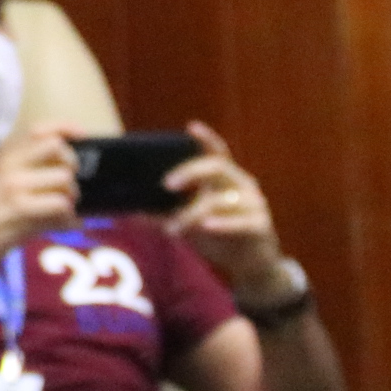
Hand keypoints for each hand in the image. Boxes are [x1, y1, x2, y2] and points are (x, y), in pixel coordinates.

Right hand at [0, 127, 80, 266]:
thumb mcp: (6, 184)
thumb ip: (33, 171)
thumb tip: (74, 171)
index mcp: (6, 157)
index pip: (38, 129)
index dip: (64, 127)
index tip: (82, 135)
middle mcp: (8, 165)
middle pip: (57, 147)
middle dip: (72, 167)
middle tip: (67, 187)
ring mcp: (14, 185)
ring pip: (65, 179)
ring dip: (72, 199)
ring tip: (63, 212)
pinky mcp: (21, 208)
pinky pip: (62, 205)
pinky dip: (69, 220)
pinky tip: (61, 226)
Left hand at [162, 121, 287, 294]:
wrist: (251, 263)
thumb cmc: (217, 234)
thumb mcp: (187, 222)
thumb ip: (163, 214)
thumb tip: (130, 212)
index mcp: (224, 178)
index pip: (217, 152)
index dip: (206, 138)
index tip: (191, 126)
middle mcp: (240, 185)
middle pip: (217, 166)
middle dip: (190, 171)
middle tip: (167, 183)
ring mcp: (254, 204)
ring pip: (220, 200)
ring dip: (192, 213)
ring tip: (172, 229)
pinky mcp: (261, 225)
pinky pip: (241, 221)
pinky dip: (222, 223)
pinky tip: (206, 226)